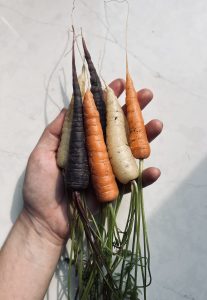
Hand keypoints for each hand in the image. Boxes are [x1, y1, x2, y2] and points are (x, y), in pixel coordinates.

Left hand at [22, 79, 162, 244]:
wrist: (45, 221)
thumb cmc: (40, 187)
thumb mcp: (43, 153)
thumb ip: (57, 131)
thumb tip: (72, 105)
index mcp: (83, 142)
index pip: (98, 116)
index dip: (108, 99)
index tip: (118, 83)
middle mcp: (98, 153)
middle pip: (119, 129)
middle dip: (133, 111)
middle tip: (146, 95)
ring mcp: (109, 170)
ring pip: (131, 151)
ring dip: (146, 137)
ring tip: (157, 124)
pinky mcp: (115, 190)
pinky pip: (134, 183)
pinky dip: (145, 177)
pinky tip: (153, 169)